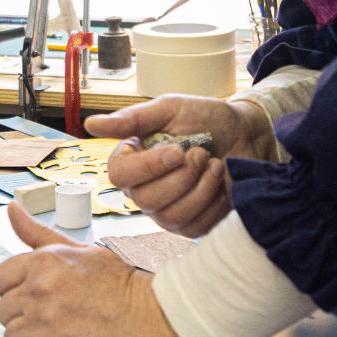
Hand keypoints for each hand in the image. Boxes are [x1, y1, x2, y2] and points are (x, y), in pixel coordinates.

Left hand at [0, 203, 199, 336]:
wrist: (155, 319)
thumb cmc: (121, 284)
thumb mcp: (79, 250)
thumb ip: (38, 233)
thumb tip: (12, 209)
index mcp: (42, 263)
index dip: (12, 287)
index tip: (31, 292)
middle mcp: (38, 293)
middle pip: (2, 311)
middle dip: (21, 313)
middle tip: (51, 313)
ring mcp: (44, 328)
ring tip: (58, 332)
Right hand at [86, 95, 276, 237]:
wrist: (245, 135)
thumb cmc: (206, 118)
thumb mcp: (169, 109)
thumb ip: (131, 119)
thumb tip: (90, 124)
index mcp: (131, 159)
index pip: (119, 175)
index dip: (148, 167)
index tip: (177, 150)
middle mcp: (142, 189)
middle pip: (146, 200)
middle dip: (182, 176)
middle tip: (202, 153)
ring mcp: (165, 212)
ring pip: (170, 216)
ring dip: (200, 189)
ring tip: (214, 164)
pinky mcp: (190, 226)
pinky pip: (194, 227)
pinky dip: (213, 202)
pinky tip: (221, 182)